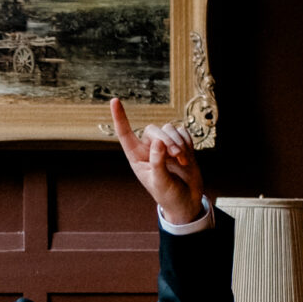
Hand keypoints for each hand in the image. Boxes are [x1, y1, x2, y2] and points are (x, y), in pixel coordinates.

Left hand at [111, 97, 204, 223]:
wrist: (187, 200)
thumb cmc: (169, 195)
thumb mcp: (160, 182)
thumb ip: (158, 162)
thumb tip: (158, 142)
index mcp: (137, 158)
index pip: (125, 134)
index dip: (120, 118)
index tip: (114, 101)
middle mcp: (149, 148)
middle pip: (153, 130)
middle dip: (167, 140)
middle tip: (178, 155)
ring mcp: (165, 146)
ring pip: (169, 129)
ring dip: (178, 143)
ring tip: (183, 161)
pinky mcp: (180, 144)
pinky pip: (183, 132)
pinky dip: (187, 142)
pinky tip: (188, 157)